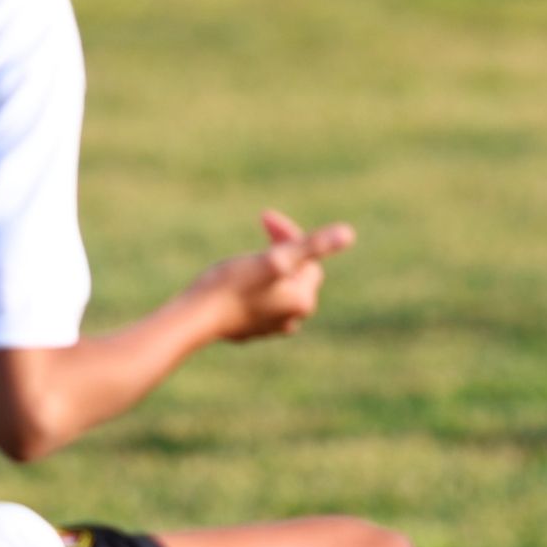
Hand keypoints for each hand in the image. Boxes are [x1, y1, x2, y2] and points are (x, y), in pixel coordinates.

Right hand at [189, 210, 354, 341]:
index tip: (265, 216)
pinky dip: (253, 284)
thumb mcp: (274, 259)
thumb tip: (349, 234)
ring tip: (246, 257)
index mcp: (303, 299)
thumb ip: (313, 246)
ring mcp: (271, 327)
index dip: (288, 233)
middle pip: (296, 272)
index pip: (309, 257)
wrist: (196, 318)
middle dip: (280, 249)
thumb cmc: (233, 284)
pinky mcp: (251, 330)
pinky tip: (234, 280)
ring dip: (267, 266)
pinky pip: (260, 300)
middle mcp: (293, 318)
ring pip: (278, 285)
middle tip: (259, 228)